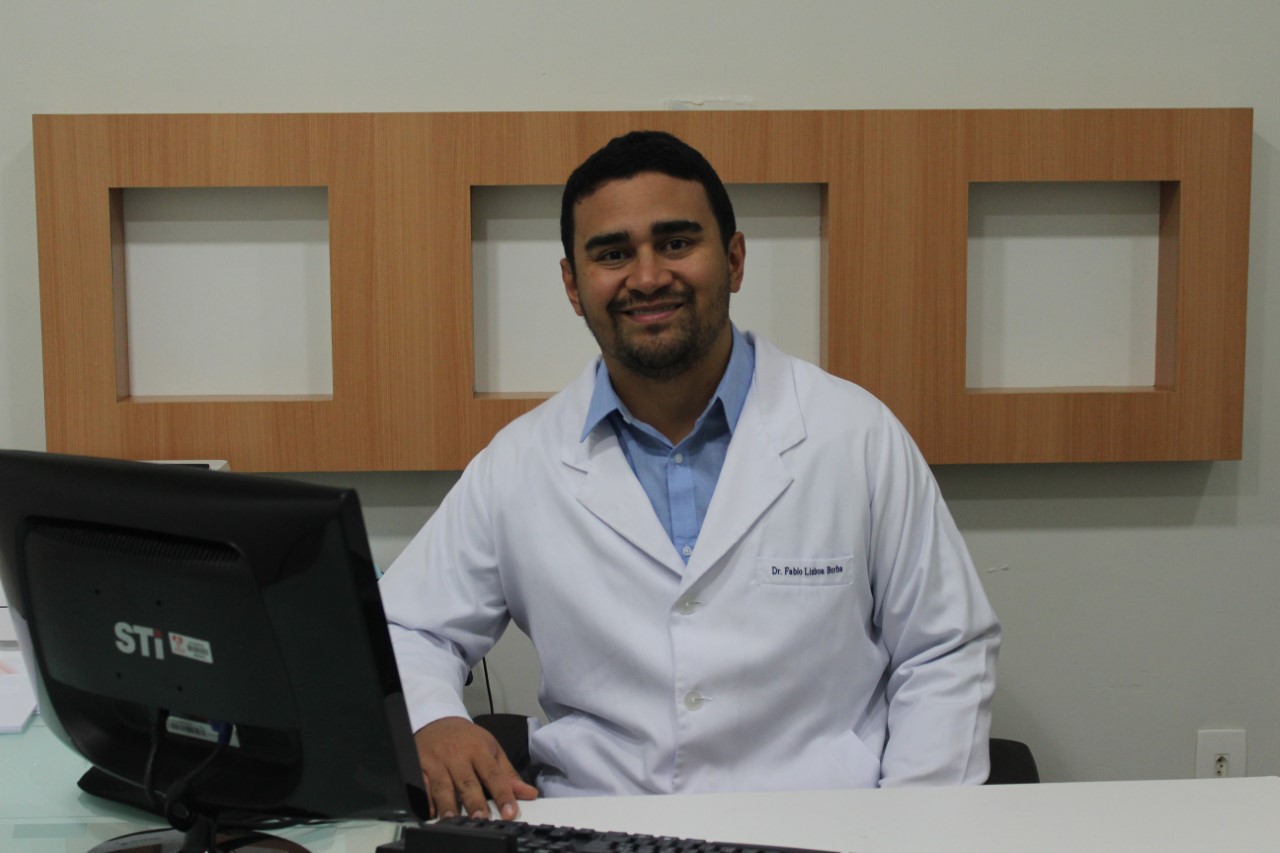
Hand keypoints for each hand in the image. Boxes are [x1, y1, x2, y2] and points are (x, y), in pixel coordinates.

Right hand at [414, 716, 538, 819]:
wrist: (437, 720)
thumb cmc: (467, 738)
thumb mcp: (491, 749)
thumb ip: (508, 774)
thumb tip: (528, 794)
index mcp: (479, 750)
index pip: (494, 774)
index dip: (503, 794)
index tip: (509, 812)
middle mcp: (457, 756)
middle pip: (467, 781)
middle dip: (474, 801)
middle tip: (481, 819)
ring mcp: (437, 762)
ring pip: (443, 785)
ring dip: (448, 803)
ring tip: (453, 819)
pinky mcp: (419, 766)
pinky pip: (422, 785)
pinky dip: (426, 799)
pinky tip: (431, 812)